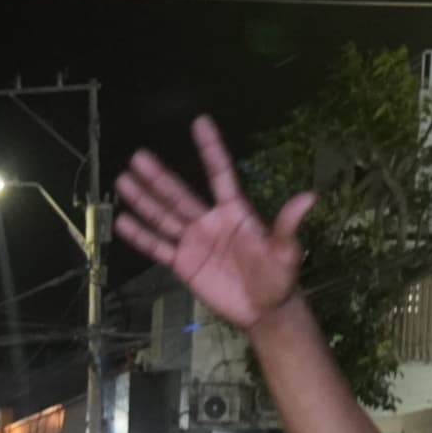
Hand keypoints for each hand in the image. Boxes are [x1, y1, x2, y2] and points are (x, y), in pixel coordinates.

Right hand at [113, 117, 312, 334]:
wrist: (264, 310)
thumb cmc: (278, 278)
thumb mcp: (286, 252)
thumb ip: (288, 225)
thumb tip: (309, 197)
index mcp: (234, 211)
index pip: (219, 174)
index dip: (210, 149)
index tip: (200, 122)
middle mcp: (210, 220)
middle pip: (179, 194)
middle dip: (159, 176)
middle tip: (138, 156)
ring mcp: (194, 241)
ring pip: (164, 216)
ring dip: (144, 200)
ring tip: (123, 180)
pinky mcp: (183, 264)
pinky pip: (158, 247)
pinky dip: (141, 236)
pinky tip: (122, 221)